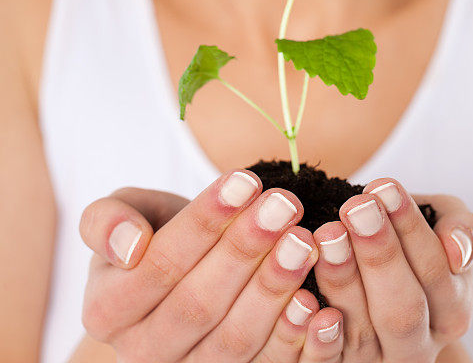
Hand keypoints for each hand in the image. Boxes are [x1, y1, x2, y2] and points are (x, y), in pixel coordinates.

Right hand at [79, 171, 343, 361]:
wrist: (179, 267)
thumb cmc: (153, 231)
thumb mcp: (121, 212)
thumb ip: (107, 221)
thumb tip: (129, 245)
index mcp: (106, 310)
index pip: (159, 264)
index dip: (205, 222)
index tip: (246, 180)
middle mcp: (141, 353)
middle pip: (199, 303)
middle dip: (246, 249)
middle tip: (284, 205)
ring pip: (234, 339)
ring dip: (274, 287)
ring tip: (303, 239)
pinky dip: (290, 338)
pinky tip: (314, 299)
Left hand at [311, 177, 472, 360]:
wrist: (367, 261)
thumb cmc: (408, 236)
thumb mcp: (443, 222)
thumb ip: (465, 230)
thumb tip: (457, 250)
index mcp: (451, 312)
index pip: (436, 271)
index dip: (410, 228)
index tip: (384, 187)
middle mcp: (418, 347)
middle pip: (403, 309)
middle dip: (379, 254)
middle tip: (356, 208)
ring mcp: (376, 362)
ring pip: (361, 333)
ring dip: (343, 281)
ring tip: (327, 234)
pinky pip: (327, 361)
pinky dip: (316, 335)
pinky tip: (303, 295)